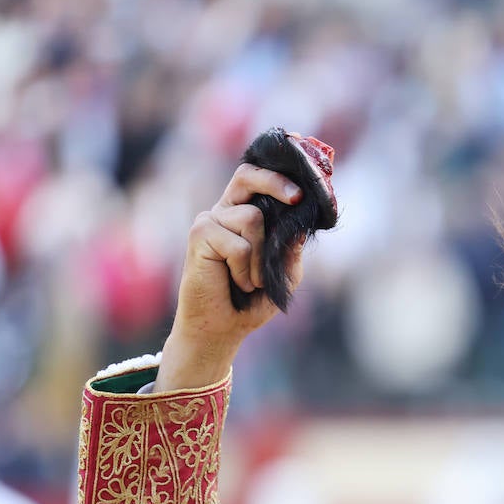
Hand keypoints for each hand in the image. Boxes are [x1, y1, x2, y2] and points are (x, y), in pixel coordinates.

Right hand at [154, 164, 304, 390]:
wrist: (223, 327)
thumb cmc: (253, 301)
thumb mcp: (285, 273)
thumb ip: (292, 248)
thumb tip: (301, 224)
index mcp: (245, 215)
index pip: (258, 181)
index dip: (279, 177)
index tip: (303, 190)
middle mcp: (225, 212)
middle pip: (247, 176)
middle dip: (274, 182)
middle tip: (296, 198)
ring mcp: (210, 221)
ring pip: (252, 218)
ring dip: (260, 255)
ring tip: (252, 279)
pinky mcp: (199, 235)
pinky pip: (238, 243)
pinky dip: (245, 267)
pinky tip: (238, 282)